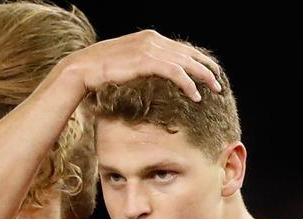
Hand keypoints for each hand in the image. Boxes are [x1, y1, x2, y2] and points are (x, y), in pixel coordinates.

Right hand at [64, 29, 221, 101]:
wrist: (84, 68)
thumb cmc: (101, 70)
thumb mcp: (127, 64)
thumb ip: (143, 64)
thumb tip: (154, 74)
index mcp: (149, 38)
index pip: (181, 47)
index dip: (198, 59)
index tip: (209, 70)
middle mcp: (152, 40)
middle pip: (188, 53)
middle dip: (206, 67)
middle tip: (218, 81)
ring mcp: (150, 49)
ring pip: (186, 62)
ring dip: (203, 76)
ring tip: (214, 89)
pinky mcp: (147, 61)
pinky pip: (175, 73)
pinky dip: (188, 84)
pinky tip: (195, 96)